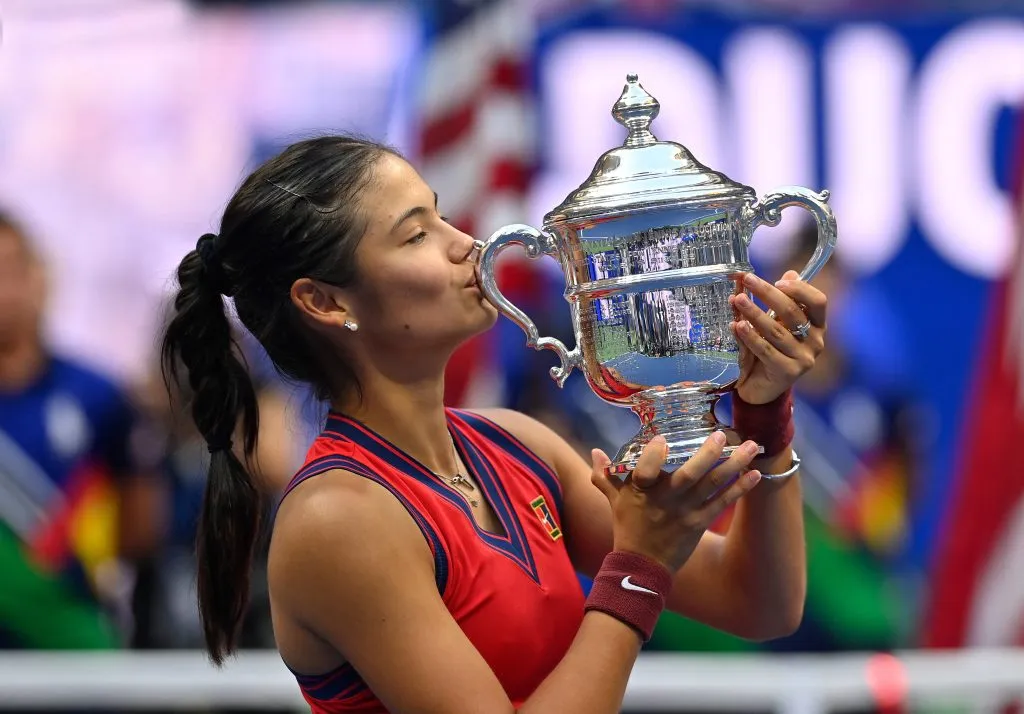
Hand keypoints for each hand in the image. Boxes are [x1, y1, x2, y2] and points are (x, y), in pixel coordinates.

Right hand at [590, 433, 761, 571]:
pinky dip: (740, 488)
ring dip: (734, 465)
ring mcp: (686, 511)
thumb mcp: (614, 499)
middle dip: (707, 454)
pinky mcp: (700, 522)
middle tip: (722, 434)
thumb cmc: (628, 527)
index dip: (653, 456)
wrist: (643, 566)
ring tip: (750, 447)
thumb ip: (605, 475)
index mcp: (641, 491)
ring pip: (712, 485)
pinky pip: (723, 502)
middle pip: (688, 475)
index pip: (645, 471)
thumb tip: (595, 451)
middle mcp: (666, 500)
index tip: (661, 439)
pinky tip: (756, 474)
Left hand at [729, 270, 827, 404]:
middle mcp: (816, 342)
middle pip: (793, 312)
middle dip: (767, 294)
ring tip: (737, 300)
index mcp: (817, 325)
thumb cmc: (769, 349)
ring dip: (754, 313)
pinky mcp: (788, 373)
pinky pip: (765, 350)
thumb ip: (779, 301)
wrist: (761, 388)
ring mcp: (804, 359)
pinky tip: (737, 325)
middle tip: (747, 280)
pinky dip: (749, 336)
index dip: (800, 288)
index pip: (818, 301)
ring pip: (776, 331)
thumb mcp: (775, 323)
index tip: (777, 280)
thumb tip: (790, 272)